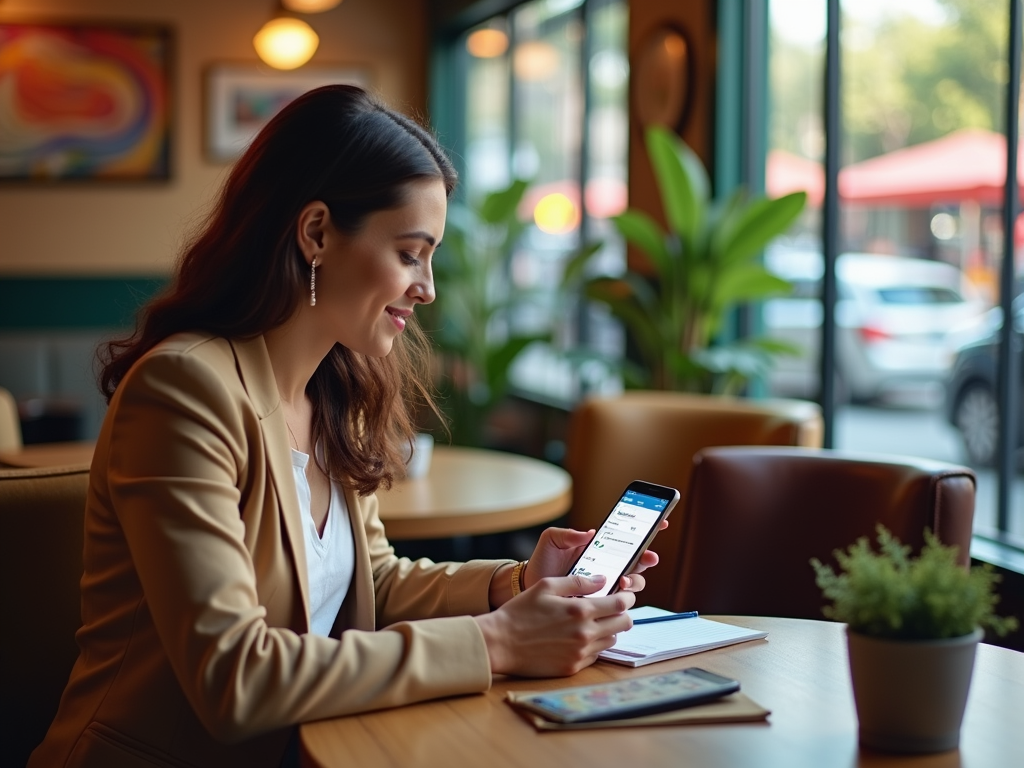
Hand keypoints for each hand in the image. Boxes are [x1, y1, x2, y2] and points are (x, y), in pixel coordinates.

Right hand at [474, 574, 635, 676]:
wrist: (500, 643)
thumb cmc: (520, 611)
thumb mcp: (546, 586)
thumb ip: (577, 581)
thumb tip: (602, 580)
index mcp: (580, 610)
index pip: (621, 604)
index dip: (627, 597)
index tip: (625, 594)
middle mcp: (585, 633)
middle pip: (624, 624)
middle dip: (623, 613)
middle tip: (612, 608)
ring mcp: (580, 653)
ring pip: (612, 640)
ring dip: (608, 629)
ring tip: (591, 622)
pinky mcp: (572, 668)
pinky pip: (595, 656)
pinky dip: (593, 645)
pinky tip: (578, 638)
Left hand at [522, 522, 668, 594]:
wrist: (529, 588)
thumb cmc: (542, 562)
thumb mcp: (551, 541)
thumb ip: (567, 533)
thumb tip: (589, 532)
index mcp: (600, 549)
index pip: (628, 540)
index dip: (647, 530)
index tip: (661, 521)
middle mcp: (608, 568)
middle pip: (638, 564)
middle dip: (646, 559)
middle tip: (644, 558)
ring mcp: (605, 587)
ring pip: (633, 585)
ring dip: (634, 581)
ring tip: (622, 580)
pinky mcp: (599, 604)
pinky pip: (617, 605)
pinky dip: (621, 600)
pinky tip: (614, 597)